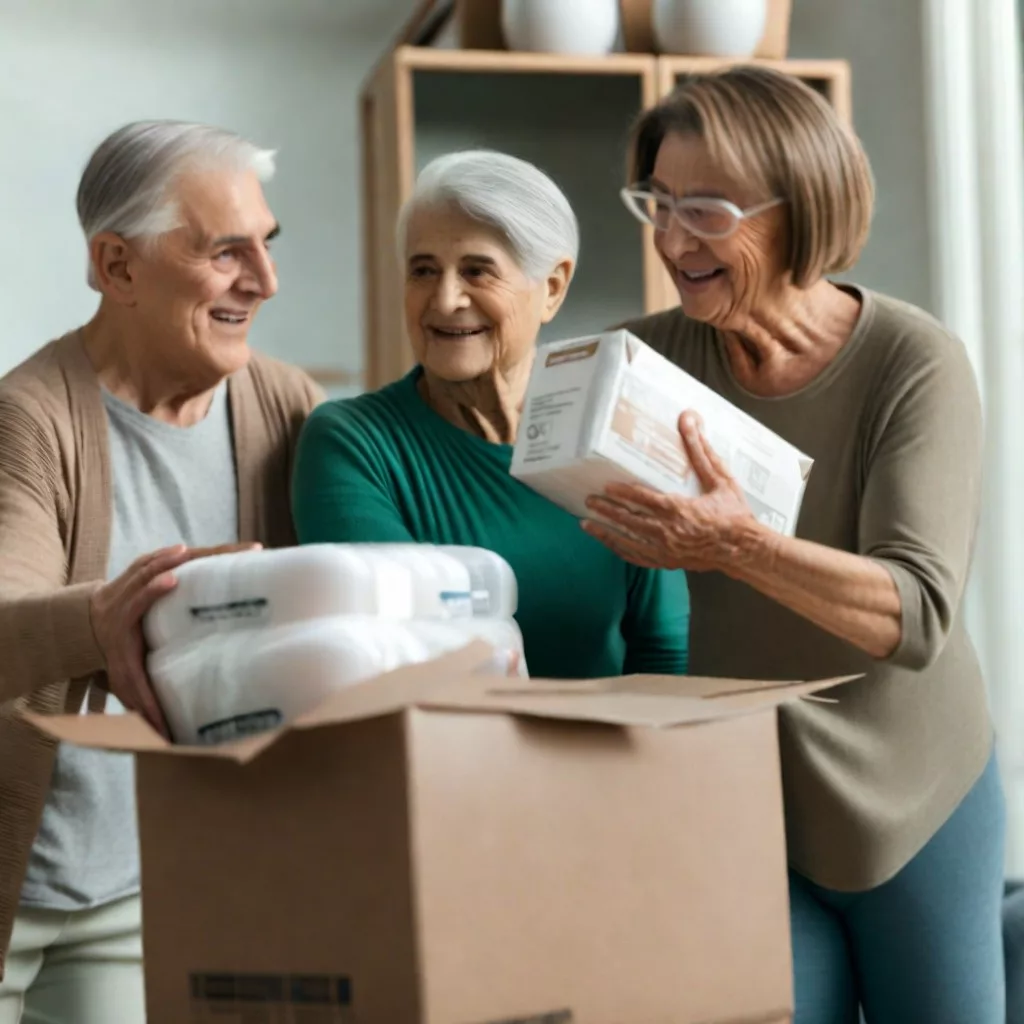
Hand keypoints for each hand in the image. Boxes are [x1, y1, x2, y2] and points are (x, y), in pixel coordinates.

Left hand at [89, 542, 260, 736]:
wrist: (90, 627)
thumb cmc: (113, 657)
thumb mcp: (124, 681)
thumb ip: (143, 703)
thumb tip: (165, 735)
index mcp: (121, 618)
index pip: (135, 598)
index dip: (151, 588)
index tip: (172, 579)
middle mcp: (127, 591)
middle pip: (148, 568)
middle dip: (177, 559)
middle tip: (211, 554)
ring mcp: (136, 577)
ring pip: (160, 558)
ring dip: (193, 553)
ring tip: (231, 550)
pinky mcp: (148, 569)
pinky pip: (169, 556)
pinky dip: (192, 552)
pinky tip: (221, 550)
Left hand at [582, 412, 760, 572]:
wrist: (744, 550)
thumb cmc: (734, 514)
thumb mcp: (720, 480)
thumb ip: (701, 450)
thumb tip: (690, 420)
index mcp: (679, 509)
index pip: (642, 499)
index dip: (622, 492)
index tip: (606, 486)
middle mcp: (667, 531)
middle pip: (628, 519)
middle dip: (606, 510)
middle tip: (588, 501)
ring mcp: (665, 550)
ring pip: (627, 540)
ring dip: (606, 532)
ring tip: (586, 524)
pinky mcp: (667, 562)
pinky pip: (637, 557)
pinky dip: (620, 549)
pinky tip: (608, 543)